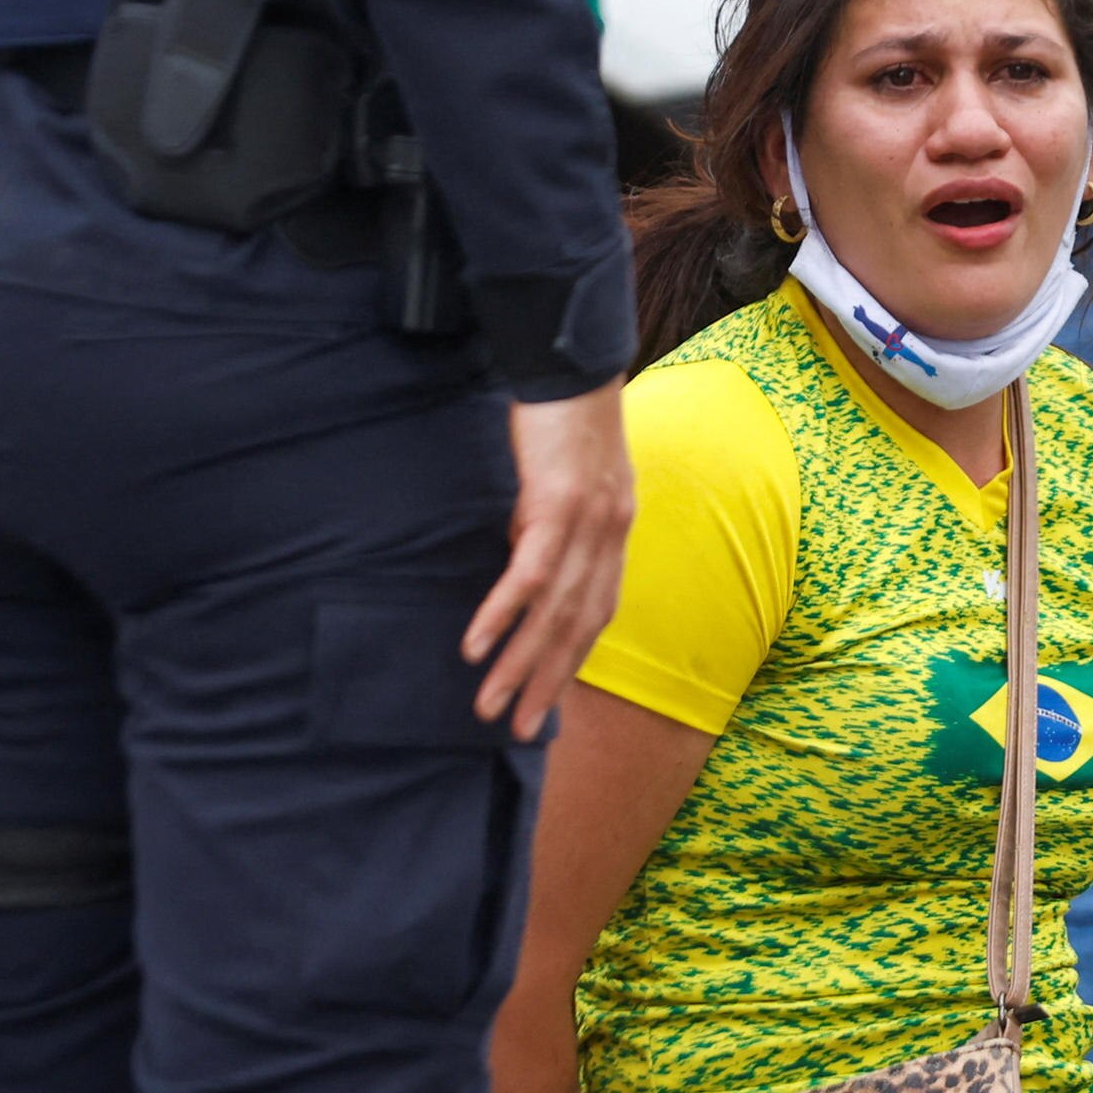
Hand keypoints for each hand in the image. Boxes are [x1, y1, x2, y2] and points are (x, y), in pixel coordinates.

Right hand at [463, 384, 632, 736]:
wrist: (574, 362)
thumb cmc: (566, 416)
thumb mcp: (570, 478)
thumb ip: (556, 522)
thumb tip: (526, 556)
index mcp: (615, 533)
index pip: (596, 616)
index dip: (572, 663)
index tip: (545, 702)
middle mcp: (609, 538)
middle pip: (577, 630)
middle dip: (545, 685)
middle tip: (515, 730)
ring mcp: (587, 525)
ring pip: (553, 614)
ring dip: (519, 666)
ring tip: (488, 705)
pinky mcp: (557, 506)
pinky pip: (529, 575)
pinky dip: (503, 615)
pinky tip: (477, 646)